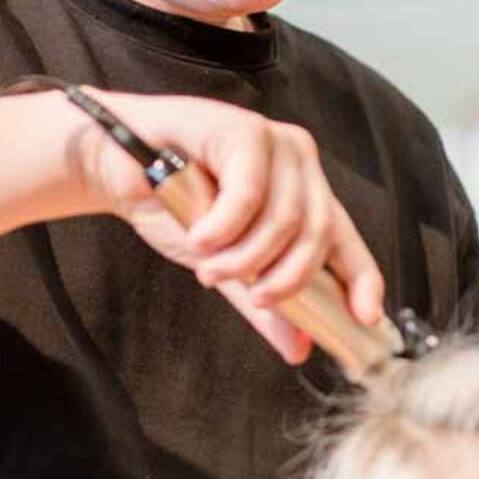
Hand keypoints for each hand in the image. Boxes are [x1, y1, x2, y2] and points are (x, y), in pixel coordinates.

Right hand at [70, 91, 386, 365]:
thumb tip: (299, 348)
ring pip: (284, 220)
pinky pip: (250, 194)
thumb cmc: (170, 206)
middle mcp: (299, 165)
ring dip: (242, 257)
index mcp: (303, 194)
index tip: (364, 317)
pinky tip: (198, 234)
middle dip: (282, 278)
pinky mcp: (244, 130)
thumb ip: (260, 301)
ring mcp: (274, 144)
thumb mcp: (225, 265)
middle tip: (245, 290)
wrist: (114, 167)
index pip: (348, 240)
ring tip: (207, 262)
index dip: (363, 280)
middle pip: (318, 236)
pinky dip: (223, 226)